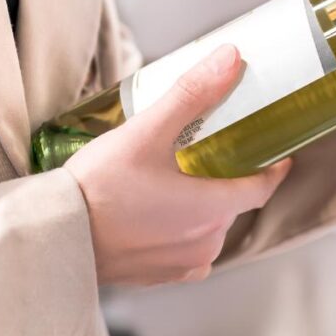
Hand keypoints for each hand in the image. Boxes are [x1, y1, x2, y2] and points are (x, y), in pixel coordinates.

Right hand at [64, 44, 291, 285]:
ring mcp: (182, 264)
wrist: (56, 238)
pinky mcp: (159, 276)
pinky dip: (179, 229)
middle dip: (223, 179)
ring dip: (199, 205)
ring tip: (173, 179)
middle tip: (205, 154)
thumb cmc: (99, 189)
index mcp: (212, 209)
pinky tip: (156, 211)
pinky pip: (184, 249)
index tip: (279, 155)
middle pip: (230, 204)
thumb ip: (193, 94)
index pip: (261, 188)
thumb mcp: (147, 132)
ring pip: (207, 227)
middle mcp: (205, 243)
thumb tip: (230, 59)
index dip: (272, 169)